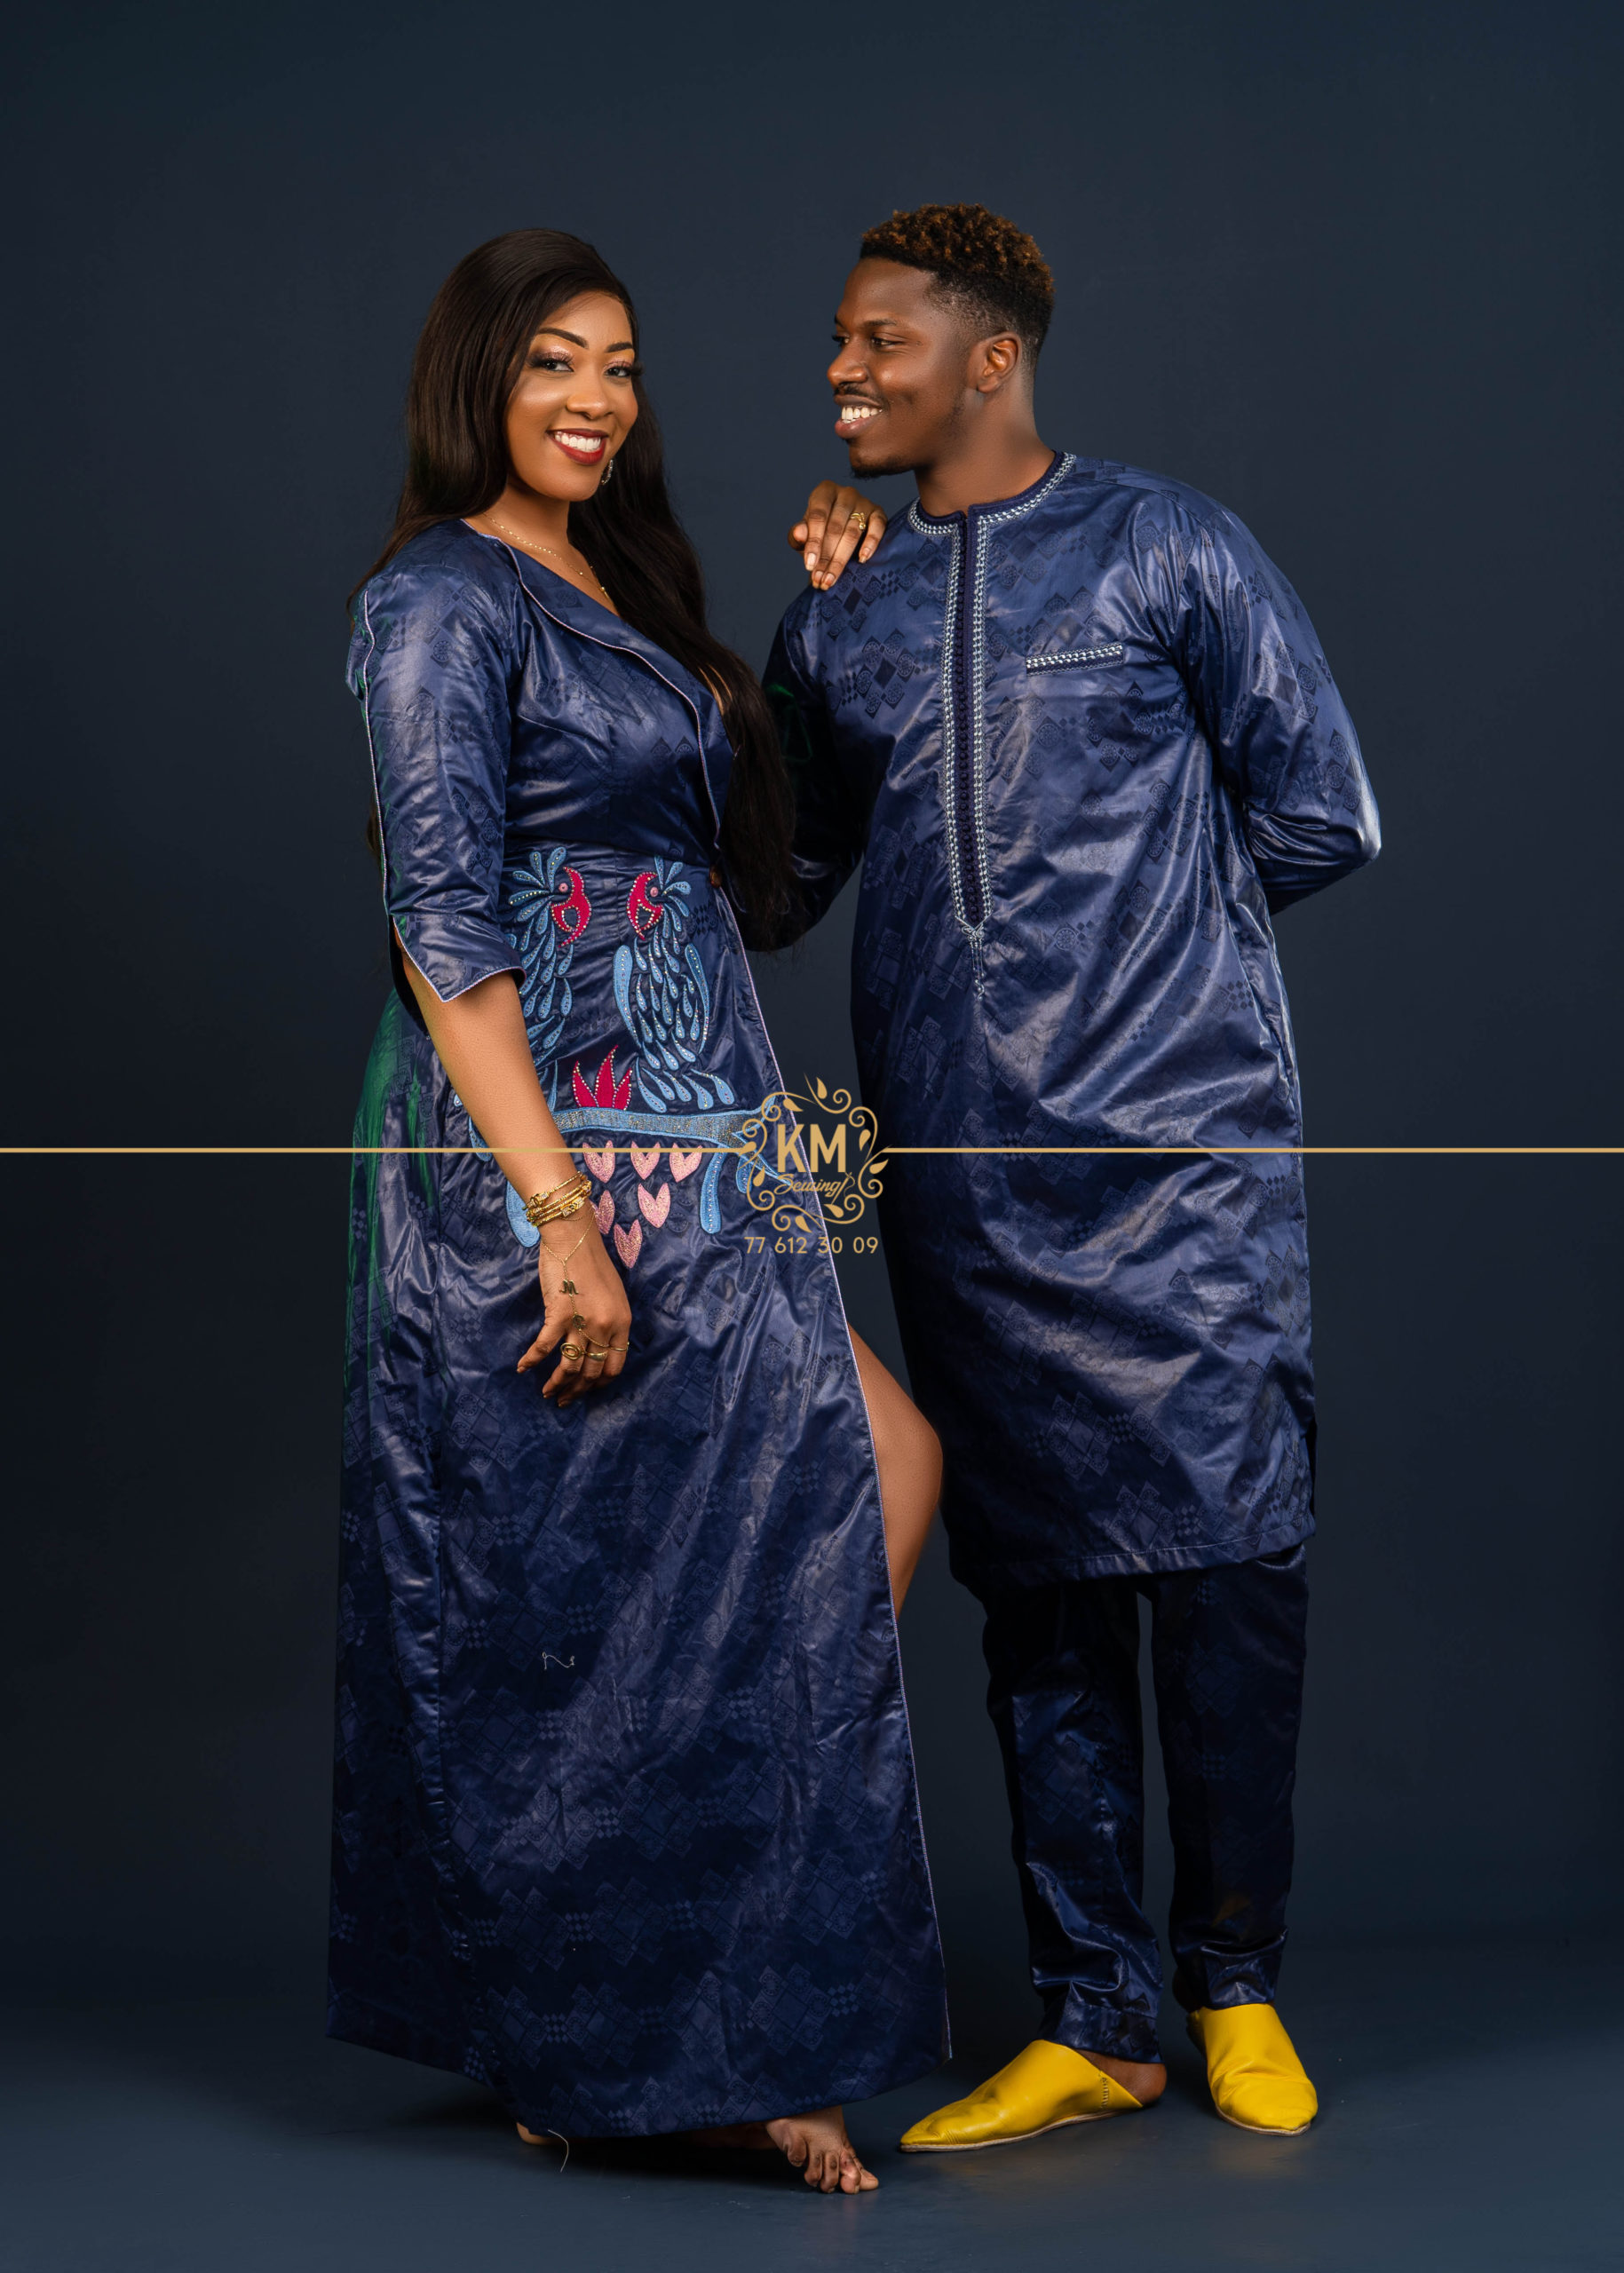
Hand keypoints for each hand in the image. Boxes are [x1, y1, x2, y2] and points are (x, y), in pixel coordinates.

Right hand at [518, 1215, 631, 1406]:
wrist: (574, 1238)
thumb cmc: (592, 1262)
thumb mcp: (613, 1295)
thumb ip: (610, 1320)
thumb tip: (599, 1343)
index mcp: (622, 1323)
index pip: (615, 1366)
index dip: (599, 1383)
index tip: (587, 1390)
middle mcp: (606, 1327)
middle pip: (592, 1372)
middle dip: (577, 1391)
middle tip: (564, 1400)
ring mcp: (583, 1322)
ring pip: (570, 1367)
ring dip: (557, 1384)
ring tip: (547, 1393)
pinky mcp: (559, 1314)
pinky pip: (544, 1347)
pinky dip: (531, 1360)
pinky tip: (522, 1368)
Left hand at [789, 482, 886, 591]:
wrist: (841, 530)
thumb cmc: (820, 531)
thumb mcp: (805, 533)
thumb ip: (798, 535)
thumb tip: (799, 534)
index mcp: (824, 492)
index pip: (818, 516)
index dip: (813, 543)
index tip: (809, 566)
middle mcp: (845, 493)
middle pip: (835, 527)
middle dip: (826, 556)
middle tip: (820, 579)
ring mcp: (863, 502)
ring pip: (853, 532)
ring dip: (841, 559)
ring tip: (831, 579)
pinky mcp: (878, 512)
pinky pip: (877, 527)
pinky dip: (870, 543)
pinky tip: (862, 559)